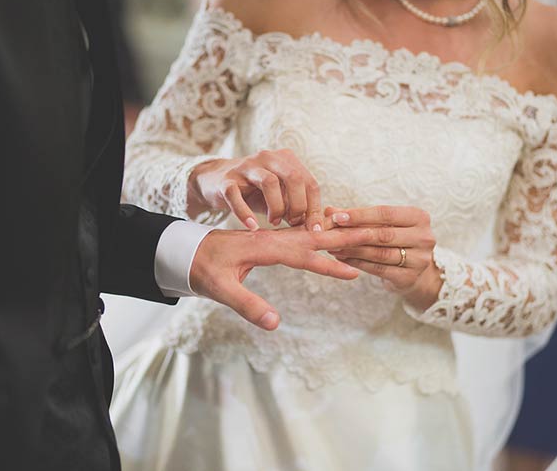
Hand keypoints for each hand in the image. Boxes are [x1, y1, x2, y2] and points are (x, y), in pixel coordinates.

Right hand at [187, 149, 322, 231]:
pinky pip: (236, 194)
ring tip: (273, 222)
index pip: (309, 182)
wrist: (216, 182)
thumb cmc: (254, 192)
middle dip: (298, 205)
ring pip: (269, 182)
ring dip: (276, 207)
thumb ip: (297, 207)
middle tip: (293, 222)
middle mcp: (268, 158)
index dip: (314, 208)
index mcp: (286, 160)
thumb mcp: (280, 197)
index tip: (315, 230)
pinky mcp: (226, 180)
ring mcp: (246, 167)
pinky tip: (252, 226)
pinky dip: (245, 213)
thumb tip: (317, 228)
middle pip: (294, 177)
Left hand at [189, 225, 378, 330]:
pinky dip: (319, 234)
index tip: (353, 272)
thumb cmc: (201, 269)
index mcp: (264, 247)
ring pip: (309, 233)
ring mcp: (272, 237)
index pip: (304, 256)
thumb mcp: (221, 290)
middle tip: (371, 234)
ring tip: (360, 232)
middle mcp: (272, 238)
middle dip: (342, 236)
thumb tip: (276, 323)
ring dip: (334, 233)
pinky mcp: (269, 240)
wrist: (185, 250)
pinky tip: (329, 236)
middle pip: (313, 236)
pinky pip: (300, 235)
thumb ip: (248, 305)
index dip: (329, 265)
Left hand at [326, 205, 442, 310]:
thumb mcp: (383, 224)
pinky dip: (358, 263)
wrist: (415, 271)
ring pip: (379, 253)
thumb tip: (329, 210)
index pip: (385, 213)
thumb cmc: (395, 240)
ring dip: (353, 250)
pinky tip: (343, 259)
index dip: (359, 215)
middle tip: (330, 234)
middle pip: (382, 234)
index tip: (336, 216)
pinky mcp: (409, 277)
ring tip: (333, 247)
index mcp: (419, 217)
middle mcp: (424, 237)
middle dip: (353, 234)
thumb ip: (358, 217)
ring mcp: (419, 259)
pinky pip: (378, 269)